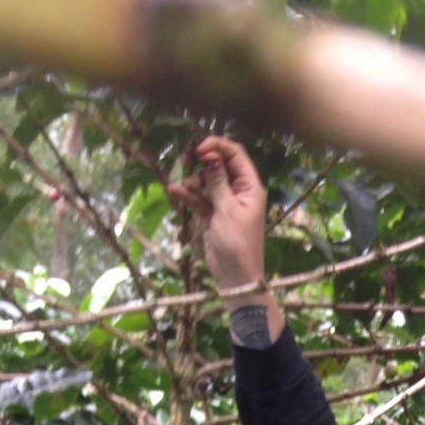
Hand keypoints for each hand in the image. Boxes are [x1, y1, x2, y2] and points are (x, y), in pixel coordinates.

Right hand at [170, 135, 267, 299]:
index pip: (236, 154)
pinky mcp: (212, 214)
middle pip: (219, 164)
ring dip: (193, 180)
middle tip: (185, 161)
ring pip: (206, 180)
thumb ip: (217, 180)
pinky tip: (174, 191)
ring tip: (186, 188)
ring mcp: (224, 202)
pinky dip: (188, 194)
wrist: (235, 277)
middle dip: (201, 161)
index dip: (217, 146)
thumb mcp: (227, 209)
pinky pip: (198, 198)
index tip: (199, 149)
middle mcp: (239, 191)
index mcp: (250, 186)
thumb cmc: (237, 243)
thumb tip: (210, 155)